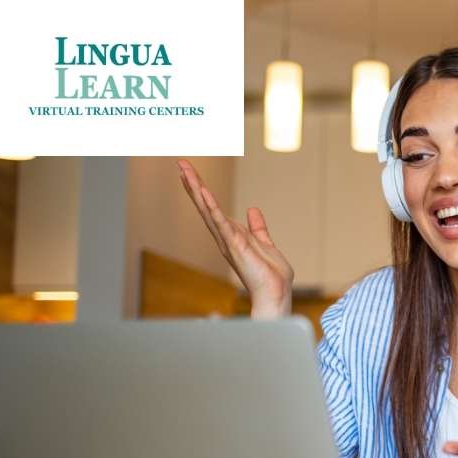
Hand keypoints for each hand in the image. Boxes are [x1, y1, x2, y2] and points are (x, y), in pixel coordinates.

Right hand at [177, 159, 293, 317]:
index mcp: (231, 235)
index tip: (190, 173)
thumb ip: (258, 228)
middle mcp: (225, 237)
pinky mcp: (235, 245)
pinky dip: (212, 208)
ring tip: (185, 171)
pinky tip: (204, 193)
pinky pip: (221, 222)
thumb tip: (252, 210)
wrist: (276, 293)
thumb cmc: (271, 275)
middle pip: (205, 206)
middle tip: (181, 163)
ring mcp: (228, 241)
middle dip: (193, 184)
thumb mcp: (265, 244)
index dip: (202, 190)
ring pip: (208, 210)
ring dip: (197, 190)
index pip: (213, 208)